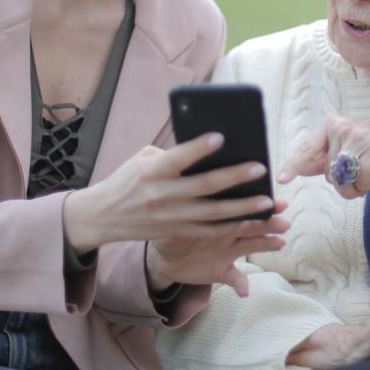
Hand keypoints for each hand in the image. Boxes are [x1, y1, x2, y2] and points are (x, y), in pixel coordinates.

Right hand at [64, 133, 284, 253]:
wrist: (103, 216)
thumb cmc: (127, 179)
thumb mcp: (143, 159)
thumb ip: (173, 154)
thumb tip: (207, 150)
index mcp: (152, 171)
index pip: (178, 158)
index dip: (198, 148)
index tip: (221, 137)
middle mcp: (162, 195)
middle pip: (204, 187)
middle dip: (235, 178)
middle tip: (260, 168)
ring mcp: (170, 217)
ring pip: (213, 214)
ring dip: (243, 208)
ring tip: (267, 200)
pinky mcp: (176, 231)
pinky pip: (209, 230)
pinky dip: (231, 225)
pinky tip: (251, 219)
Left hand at [146, 199, 289, 296]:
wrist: (165, 256)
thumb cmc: (171, 230)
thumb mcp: (172, 220)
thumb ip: (181, 214)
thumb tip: (184, 204)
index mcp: (219, 216)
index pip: (241, 208)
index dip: (258, 205)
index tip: (276, 202)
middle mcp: (229, 232)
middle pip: (252, 225)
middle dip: (269, 223)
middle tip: (285, 222)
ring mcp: (228, 252)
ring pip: (251, 246)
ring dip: (266, 245)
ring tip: (280, 243)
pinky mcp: (222, 271)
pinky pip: (235, 278)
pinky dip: (241, 285)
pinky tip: (245, 291)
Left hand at [278, 114, 369, 200]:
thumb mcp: (347, 153)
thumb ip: (324, 159)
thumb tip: (298, 168)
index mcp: (332, 125)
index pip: (308, 148)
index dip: (294, 165)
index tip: (281, 178)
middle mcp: (342, 126)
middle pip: (328, 172)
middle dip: (342, 183)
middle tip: (357, 176)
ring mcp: (358, 134)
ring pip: (342, 178)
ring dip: (354, 187)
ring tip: (366, 177)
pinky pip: (360, 180)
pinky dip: (366, 186)